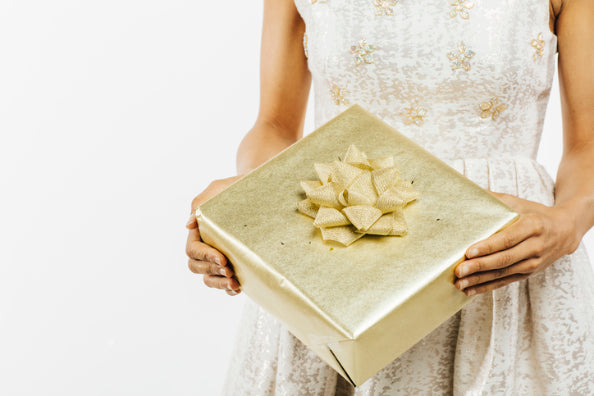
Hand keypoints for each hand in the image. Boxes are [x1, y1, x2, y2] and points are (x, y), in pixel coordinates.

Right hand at [186, 175, 243, 295]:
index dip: (205, 256)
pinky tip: (239, 288)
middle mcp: (206, 245)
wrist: (257, 189)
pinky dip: (228, 288)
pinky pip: (223, 282)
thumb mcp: (217, 189)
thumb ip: (201, 204)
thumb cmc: (234, 187)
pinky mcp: (233, 263)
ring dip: (219, 283)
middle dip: (212, 271)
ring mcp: (218, 256)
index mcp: (199, 230)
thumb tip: (188, 224)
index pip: (193, 249)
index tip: (222, 258)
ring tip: (235, 284)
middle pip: (197, 267)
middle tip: (230, 270)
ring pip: (209, 278)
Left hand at [454, 191, 580, 295]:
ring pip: (503, 273)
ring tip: (460, 282)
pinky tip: (470, 290)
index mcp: (532, 226)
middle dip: (479, 266)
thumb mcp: (519, 203)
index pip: (507, 239)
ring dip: (480, 280)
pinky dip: (487, 287)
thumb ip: (495, 199)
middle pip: (504, 259)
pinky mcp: (528, 273)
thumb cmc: (535, 214)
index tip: (469, 252)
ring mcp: (533, 263)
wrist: (565, 231)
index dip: (488, 246)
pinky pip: (505, 281)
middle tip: (459, 271)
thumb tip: (469, 191)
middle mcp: (535, 246)